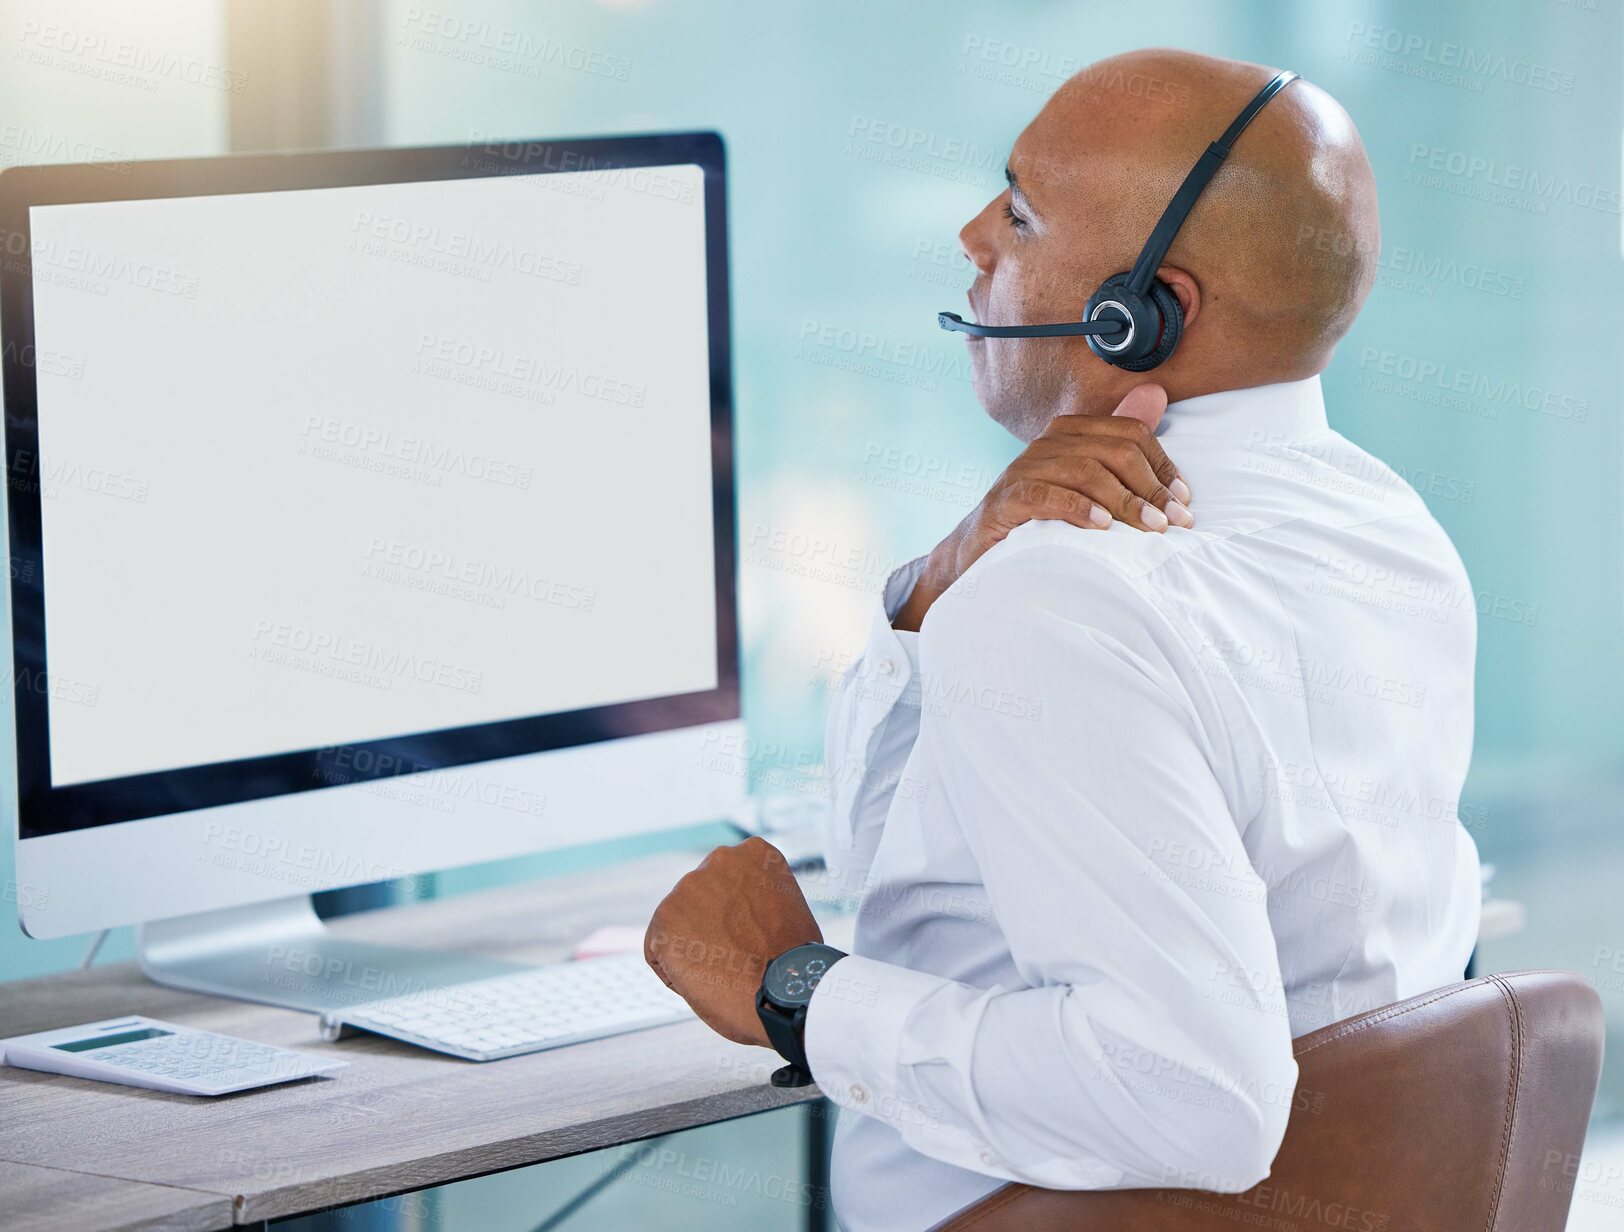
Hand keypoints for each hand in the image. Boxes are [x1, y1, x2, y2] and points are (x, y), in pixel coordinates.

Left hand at [644, 837, 821, 1048]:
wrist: (783, 991)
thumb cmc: (791, 964)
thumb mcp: (786, 909)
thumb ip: (757, 899)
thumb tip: (738, 914)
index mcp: (755, 854)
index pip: (728, 885)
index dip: (738, 920)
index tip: (753, 939)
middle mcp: (720, 859)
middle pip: (701, 900)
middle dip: (712, 929)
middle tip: (737, 958)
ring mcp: (689, 886)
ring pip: (679, 926)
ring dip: (694, 949)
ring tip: (724, 971)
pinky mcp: (664, 917)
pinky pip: (659, 952)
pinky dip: (675, 973)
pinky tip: (705, 979)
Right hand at [893, 384, 1189, 631]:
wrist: (981, 555)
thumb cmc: (1043, 521)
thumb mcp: (1088, 483)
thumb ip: (1121, 443)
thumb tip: (1157, 394)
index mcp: (1069, 433)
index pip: (1130, 433)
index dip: (1163, 464)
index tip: (1183, 501)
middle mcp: (1046, 445)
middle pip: (1112, 450)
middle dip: (1150, 486)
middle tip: (1173, 521)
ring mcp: (1021, 471)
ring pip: (1084, 470)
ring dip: (1124, 501)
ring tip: (1149, 528)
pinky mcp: (1004, 502)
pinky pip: (1045, 495)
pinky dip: (1078, 508)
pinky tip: (1102, 526)